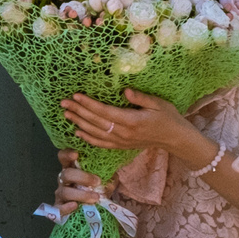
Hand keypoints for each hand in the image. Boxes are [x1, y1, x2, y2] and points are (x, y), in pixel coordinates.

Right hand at [54, 150, 103, 217]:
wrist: (95, 210)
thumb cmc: (97, 190)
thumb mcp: (106, 181)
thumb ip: (109, 178)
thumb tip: (109, 180)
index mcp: (72, 169)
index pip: (64, 157)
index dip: (67, 154)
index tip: (76, 154)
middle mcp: (64, 180)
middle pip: (66, 174)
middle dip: (82, 177)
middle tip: (97, 182)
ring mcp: (61, 194)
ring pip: (65, 192)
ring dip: (81, 194)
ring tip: (95, 198)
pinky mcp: (59, 208)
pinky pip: (59, 208)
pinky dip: (66, 207)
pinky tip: (75, 206)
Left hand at [64, 88, 192, 152]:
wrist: (174, 139)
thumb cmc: (168, 117)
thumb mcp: (158, 104)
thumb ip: (141, 98)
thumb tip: (125, 91)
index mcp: (132, 121)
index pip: (105, 111)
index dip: (89, 104)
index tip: (76, 96)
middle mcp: (124, 133)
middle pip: (96, 122)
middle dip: (78, 112)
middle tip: (64, 103)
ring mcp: (121, 141)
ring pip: (95, 133)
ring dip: (79, 123)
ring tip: (66, 114)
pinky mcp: (121, 146)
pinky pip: (101, 143)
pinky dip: (88, 138)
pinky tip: (77, 132)